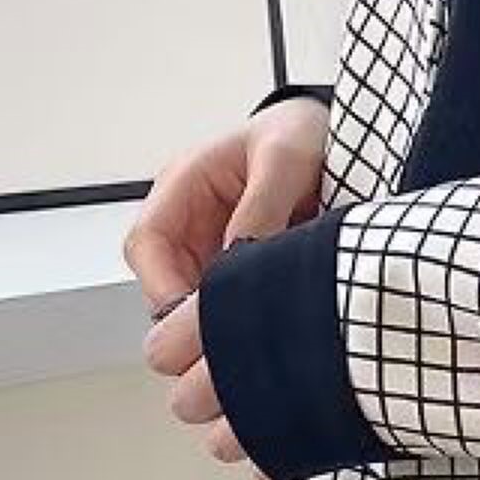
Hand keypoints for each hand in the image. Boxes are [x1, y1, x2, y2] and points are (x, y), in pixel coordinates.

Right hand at [125, 92, 329, 466]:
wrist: (333, 138)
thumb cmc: (300, 134)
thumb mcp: (284, 158)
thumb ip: (261, 206)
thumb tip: (238, 257)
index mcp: (183, 185)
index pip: (146, 245)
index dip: (162, 287)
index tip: (193, 318)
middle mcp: (189, 222)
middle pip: (164, 286)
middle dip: (189, 320)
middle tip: (227, 346)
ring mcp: (211, 249)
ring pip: (194, 306)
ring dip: (219, 326)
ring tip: (257, 343)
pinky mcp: (239, 273)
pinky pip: (228, 308)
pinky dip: (243, 326)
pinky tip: (271, 337)